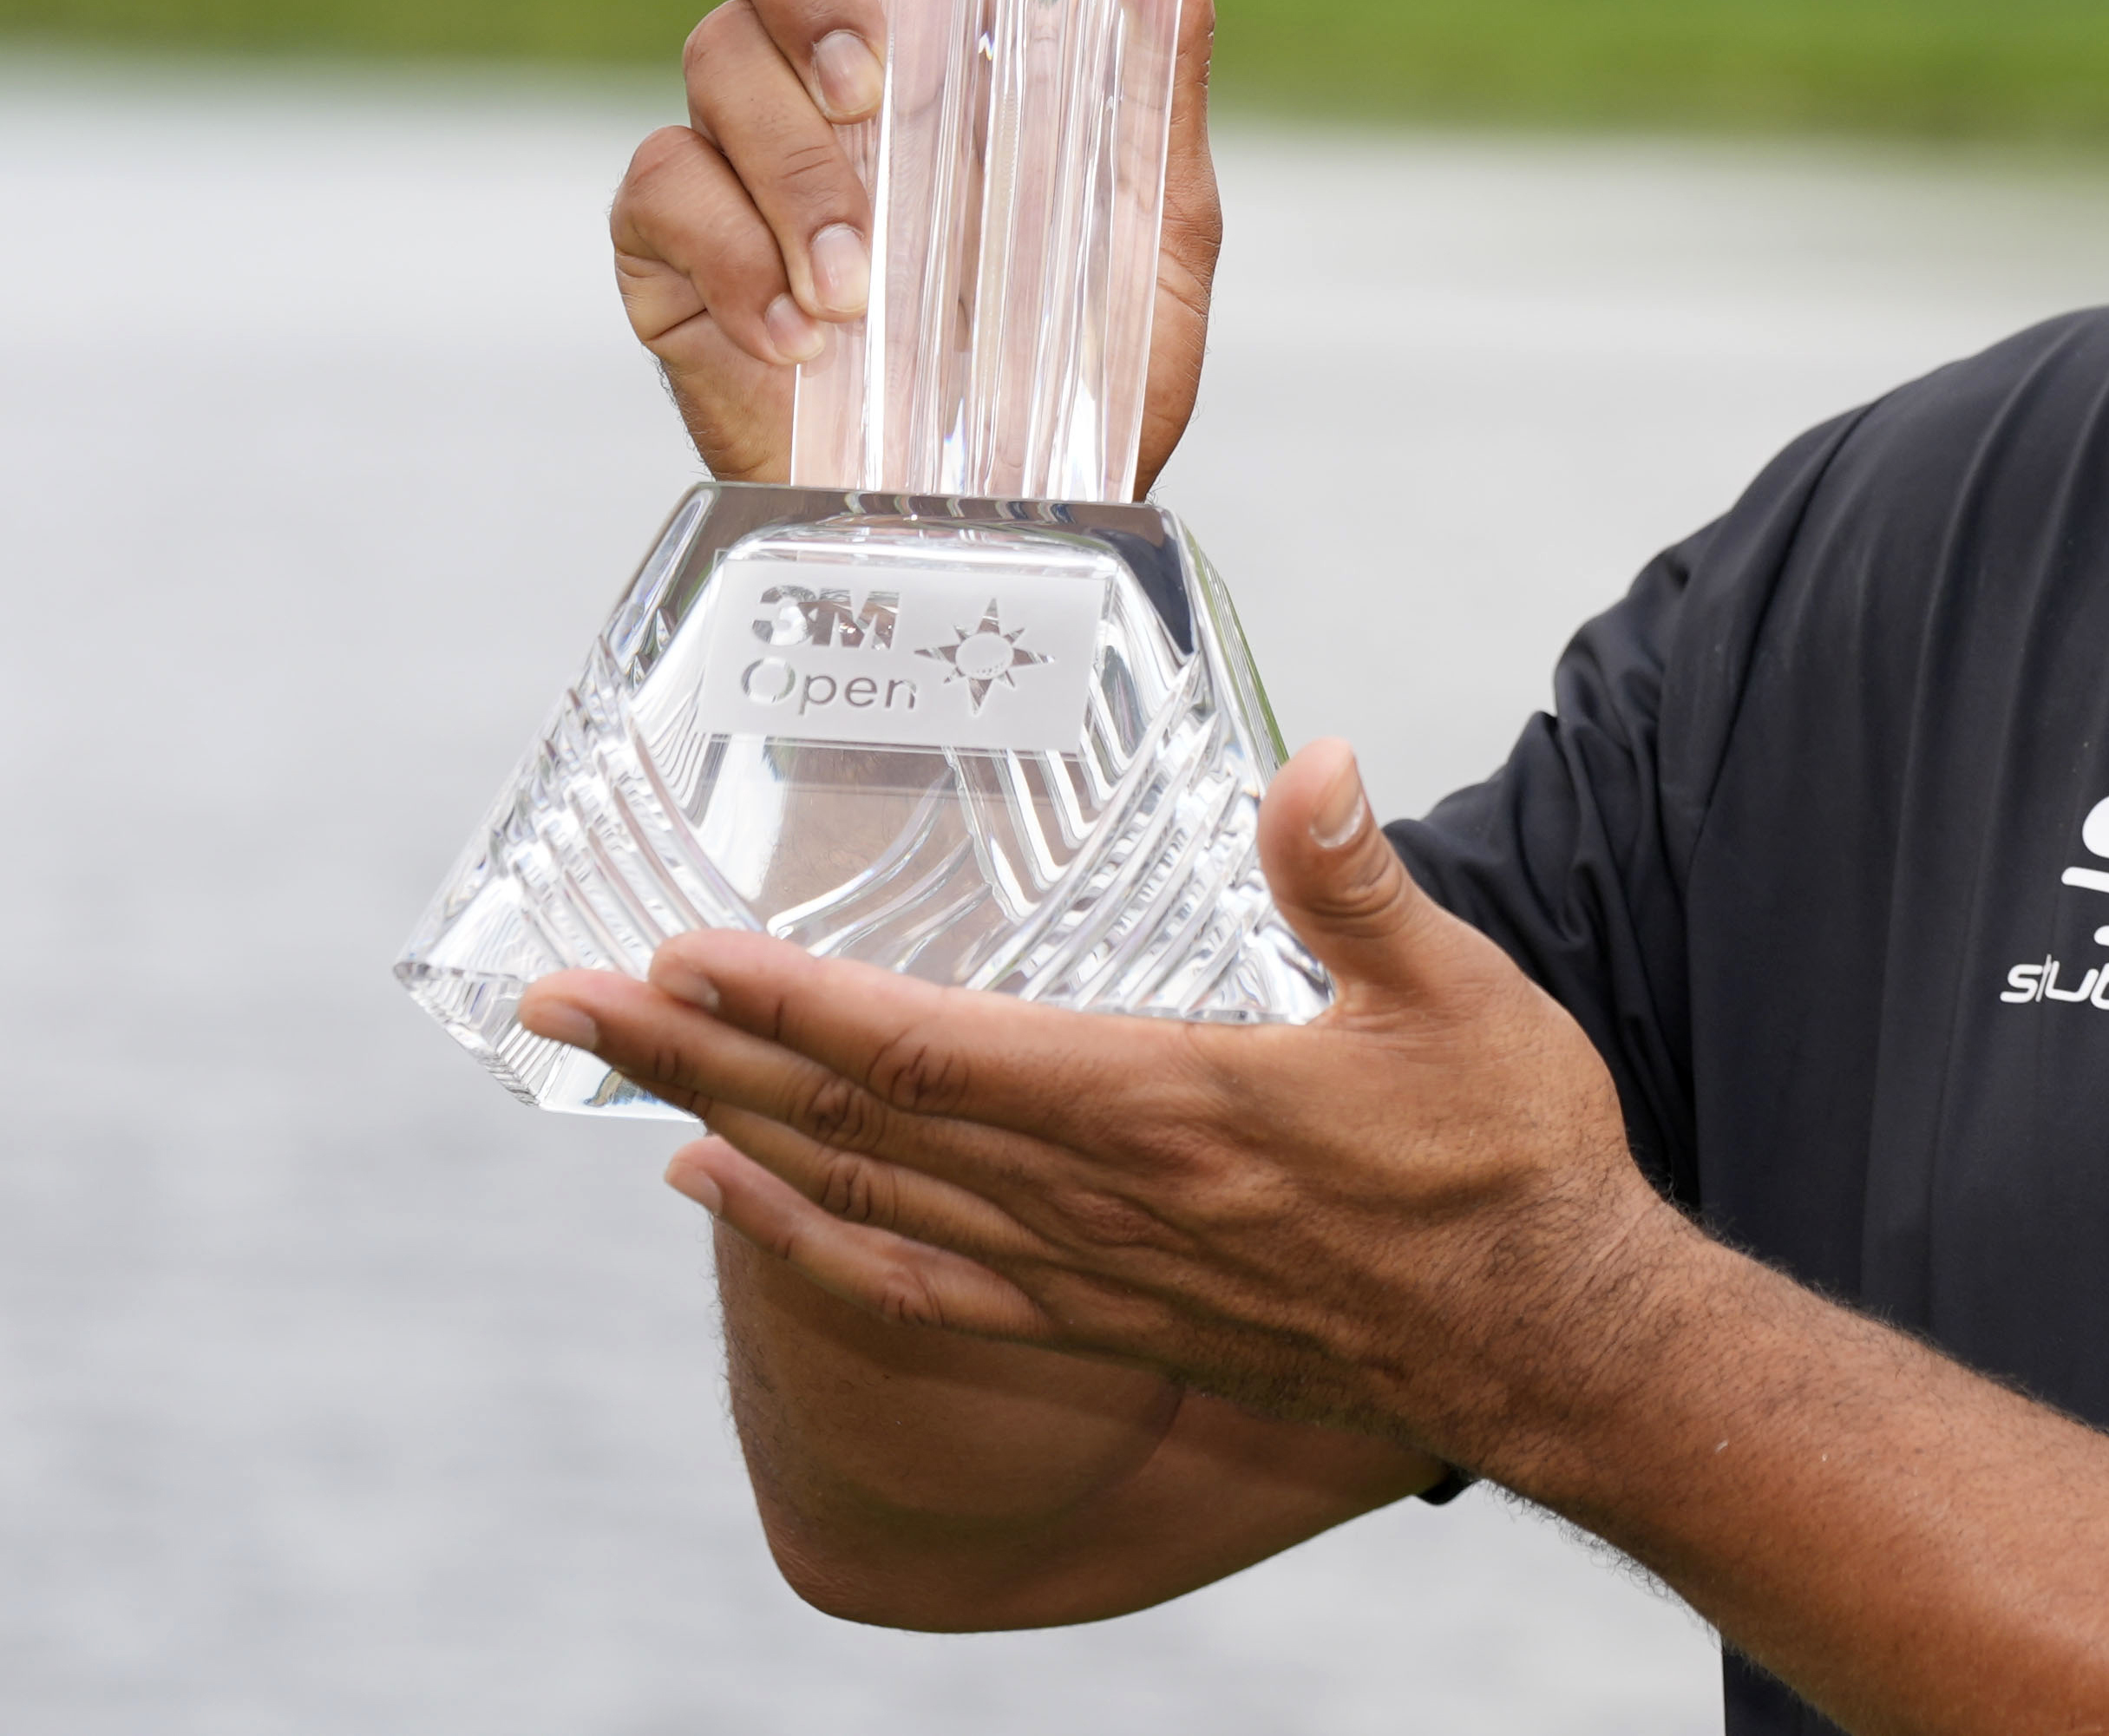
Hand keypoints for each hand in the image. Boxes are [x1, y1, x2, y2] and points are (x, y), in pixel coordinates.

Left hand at [518, 743, 1670, 1470]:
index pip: (926, 1052)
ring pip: (860, 1197)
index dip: (789, 1003)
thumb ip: (1358, 885)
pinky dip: (800, 1245)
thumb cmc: (1507, 1161)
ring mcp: (1091, 1266)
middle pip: (851, 1123)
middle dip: (695, 1057)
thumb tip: (1313, 766)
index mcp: (1163, 1106)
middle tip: (559, 1003)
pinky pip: (915, 1285)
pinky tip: (727, 1203)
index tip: (673, 953)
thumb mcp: (1460, 994)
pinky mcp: (1106, 1311)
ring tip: (617, 1079)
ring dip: (723, 1133)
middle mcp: (1096, 1196)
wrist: (1548, 1341)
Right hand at [608, 0, 1223, 488]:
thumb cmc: (1093, 367)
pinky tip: (808, 330)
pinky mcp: (675, 248)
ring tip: (872, 281)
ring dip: (803, 165)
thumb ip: (1154, 56)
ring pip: (712, 54)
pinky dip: (738, 253)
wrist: (1014, 522)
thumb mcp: (1156, 216)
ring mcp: (744, 150)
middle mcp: (839, 64)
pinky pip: (664, 187)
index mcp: (954, 31)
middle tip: (885, 82)